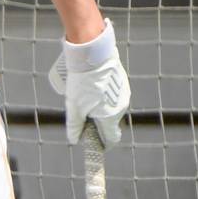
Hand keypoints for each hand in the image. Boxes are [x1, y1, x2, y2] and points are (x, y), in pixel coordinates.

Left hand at [48, 18, 130, 147]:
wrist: (94, 54)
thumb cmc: (83, 82)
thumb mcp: (74, 106)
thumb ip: (75, 125)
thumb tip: (74, 140)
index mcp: (111, 117)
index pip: (111, 138)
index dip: (102, 144)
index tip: (94, 144)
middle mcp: (121, 107)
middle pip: (109, 122)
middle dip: (96, 123)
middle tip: (80, 117)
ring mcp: (123, 94)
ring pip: (109, 107)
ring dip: (98, 107)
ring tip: (82, 97)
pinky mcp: (122, 82)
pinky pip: (111, 94)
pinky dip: (101, 95)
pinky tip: (89, 87)